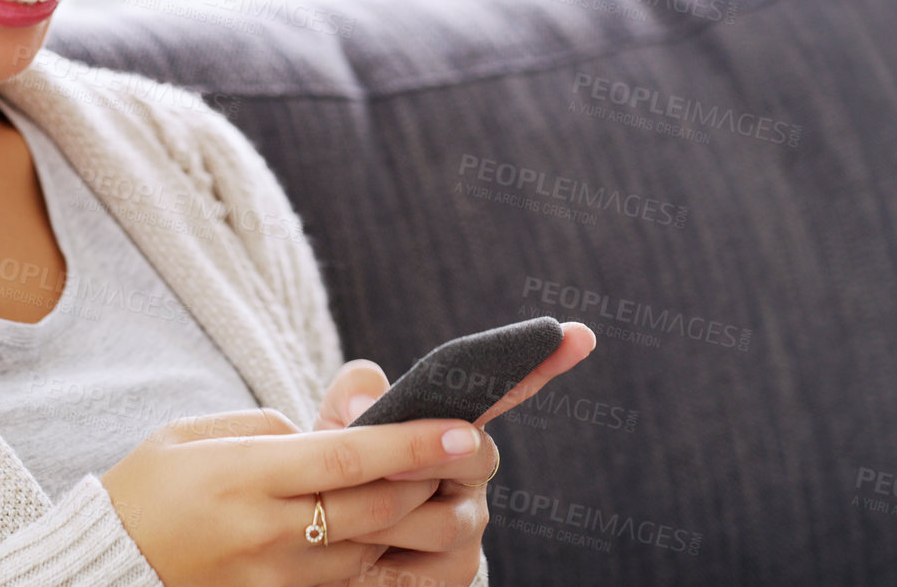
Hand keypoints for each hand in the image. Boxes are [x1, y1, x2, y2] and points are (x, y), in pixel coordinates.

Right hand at [99, 407, 492, 586]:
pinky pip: (352, 582)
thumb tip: (332, 434)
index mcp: (243, 477)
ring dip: (417, 519)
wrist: (105, 569)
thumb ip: (268, 426)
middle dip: (431, 480)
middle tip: (471, 452)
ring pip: (374, 550)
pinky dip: (385, 555)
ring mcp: (278, 580)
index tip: (462, 429)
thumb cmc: (146, 490)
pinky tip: (400, 530)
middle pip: (376, 508)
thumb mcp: (191, 436)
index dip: (411, 445)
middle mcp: (267, 533)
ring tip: (443, 488)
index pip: (347, 459)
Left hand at [308, 322, 597, 585]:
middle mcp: (472, 474)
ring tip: (340, 517)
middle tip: (384, 467)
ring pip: (446, 520)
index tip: (579, 333)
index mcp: (451, 428)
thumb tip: (366, 406)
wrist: (317, 546)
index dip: (540, 364)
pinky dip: (382, 561)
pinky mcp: (456, 574)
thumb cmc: (334, 479)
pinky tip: (350, 559)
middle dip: (425, 457)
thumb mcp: (332, 431)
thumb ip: (351, 401)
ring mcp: (469, 527)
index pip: (501, 390)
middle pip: (476, 455)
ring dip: (387, 518)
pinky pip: (426, 569)